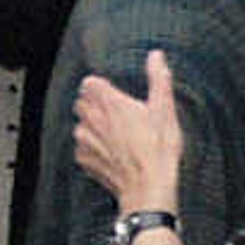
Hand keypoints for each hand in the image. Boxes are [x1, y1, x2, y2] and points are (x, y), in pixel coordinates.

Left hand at [72, 50, 187, 208]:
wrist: (148, 188)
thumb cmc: (158, 150)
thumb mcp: (165, 109)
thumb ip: (158, 78)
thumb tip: (156, 56)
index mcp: (110, 103)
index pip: (89, 83)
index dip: (100, 86)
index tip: (112, 93)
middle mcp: (92, 120)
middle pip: (81, 103)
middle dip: (93, 105)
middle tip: (114, 114)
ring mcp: (85, 142)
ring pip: (79, 126)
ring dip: (91, 127)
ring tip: (115, 136)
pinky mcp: (85, 161)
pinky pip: (81, 149)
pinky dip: (92, 149)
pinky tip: (111, 154)